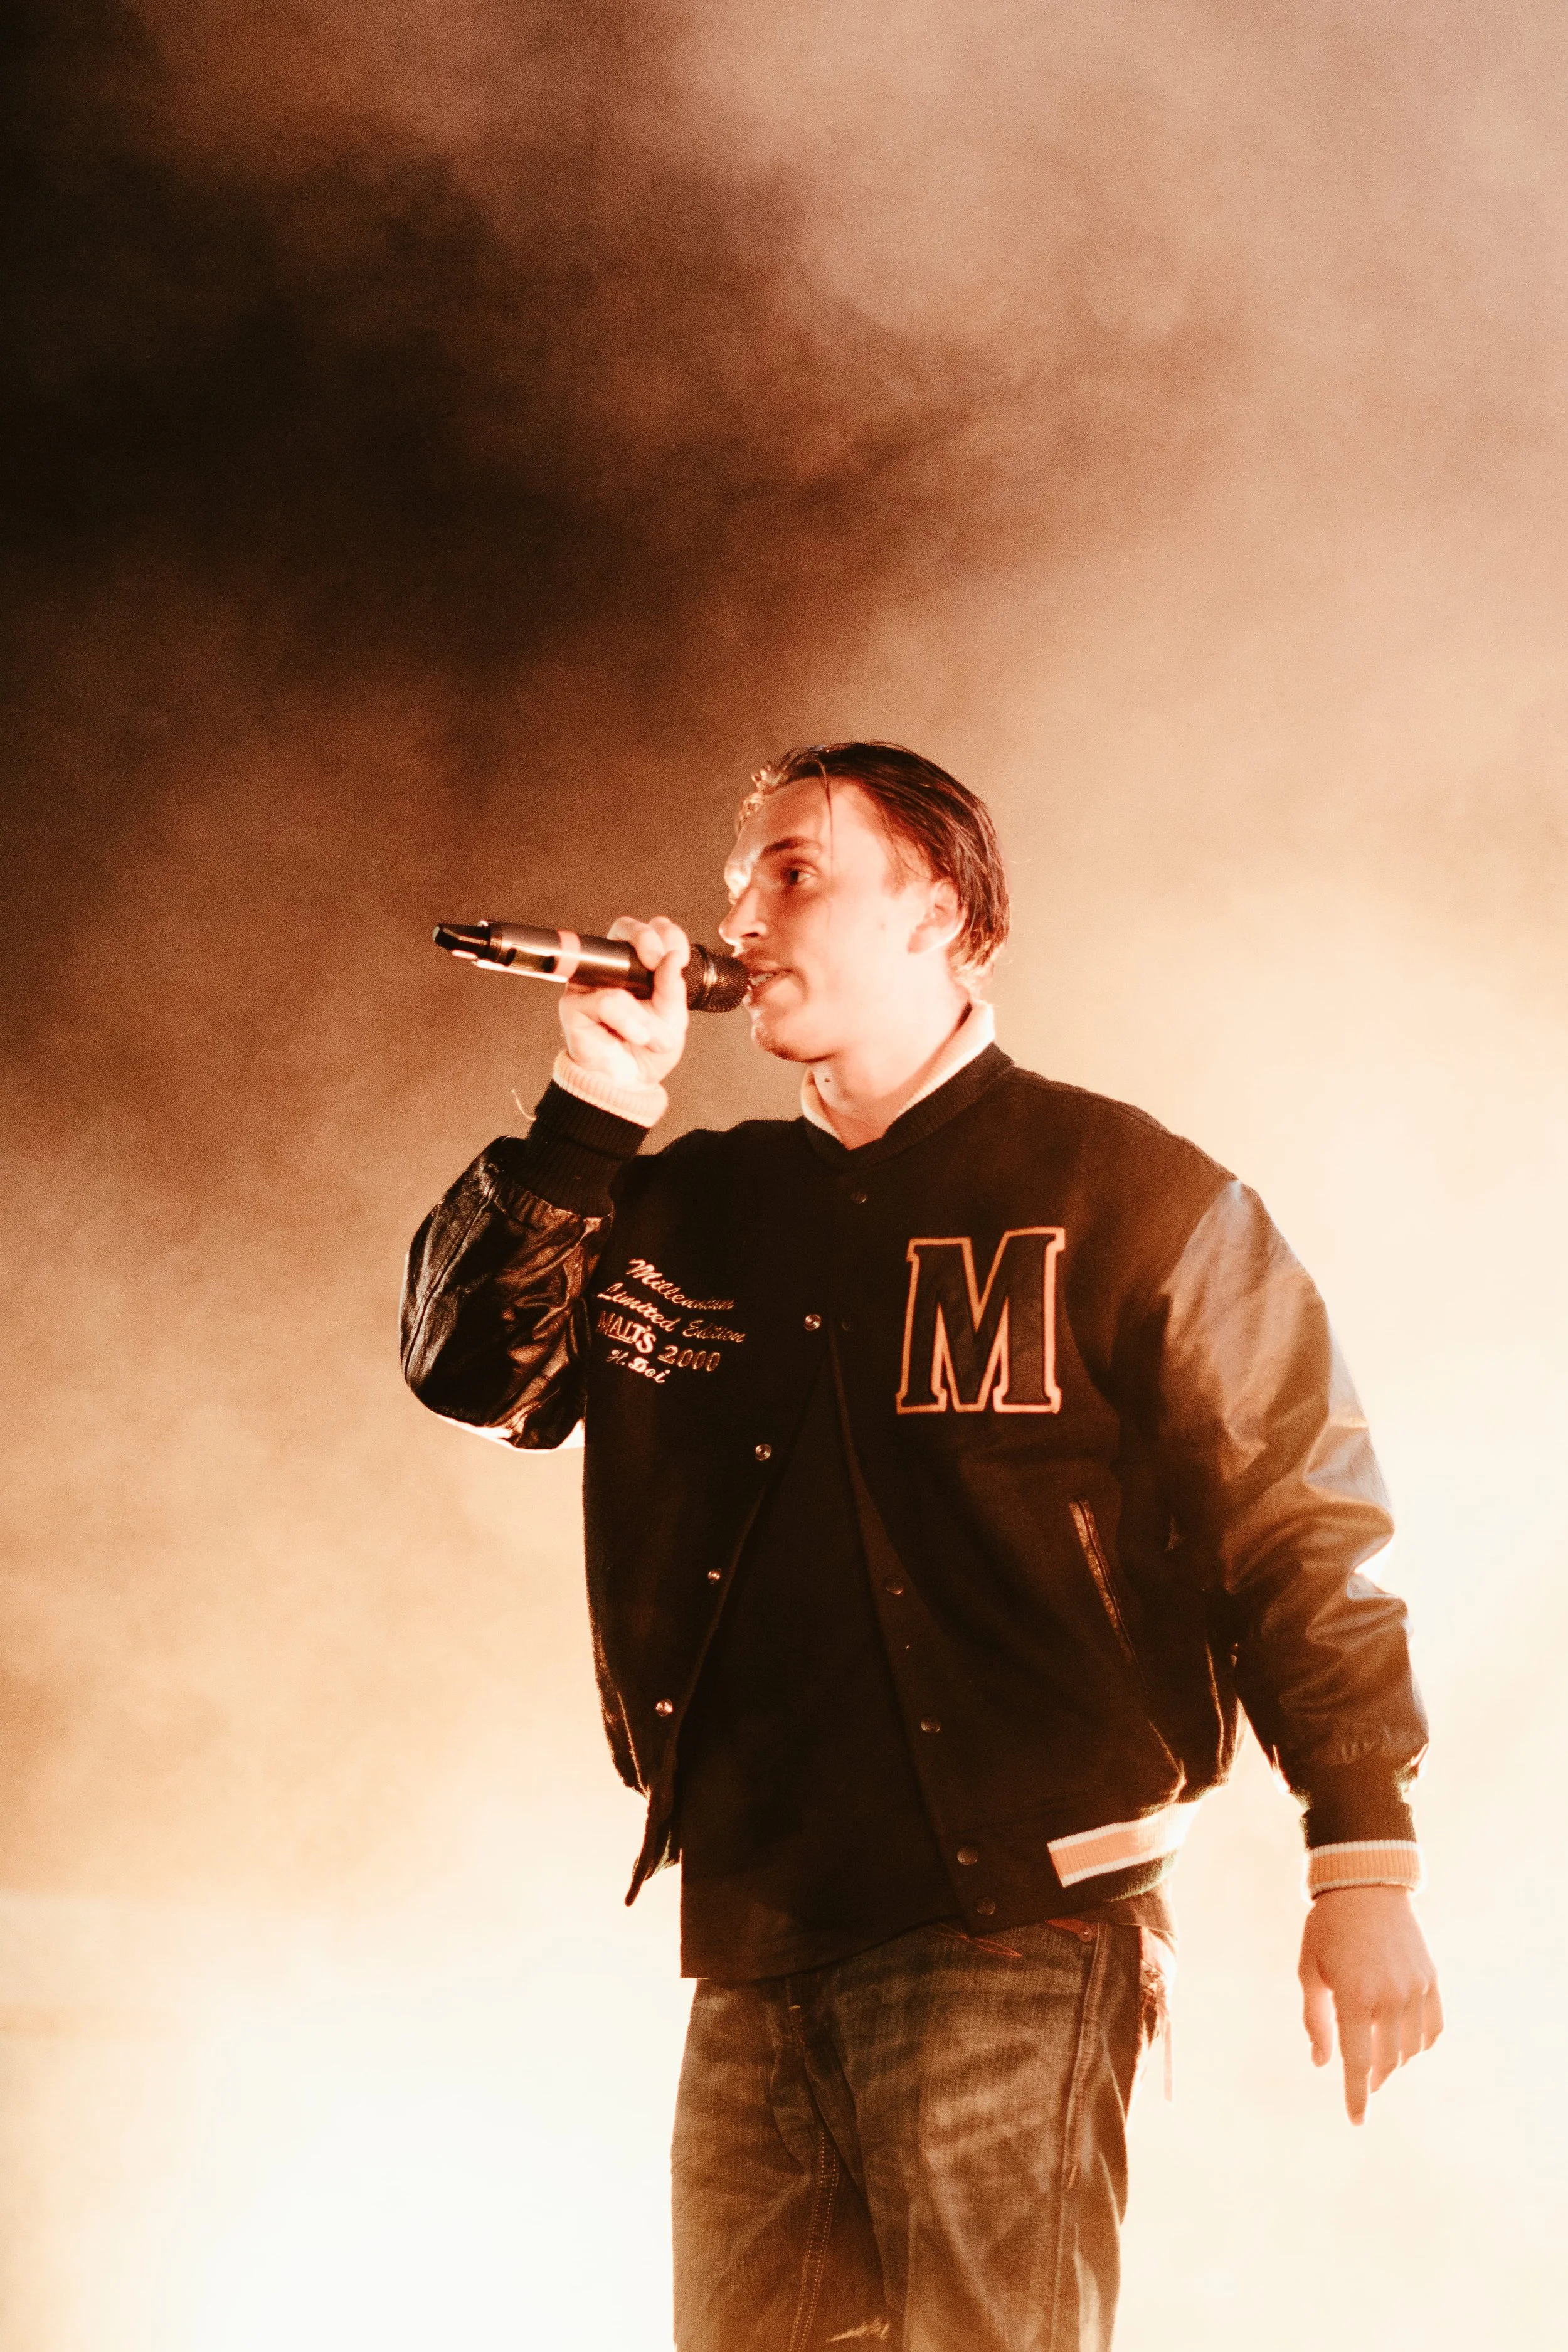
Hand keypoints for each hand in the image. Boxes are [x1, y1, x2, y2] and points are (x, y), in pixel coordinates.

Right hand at [557, 915, 690, 1090]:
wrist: (627, 1084)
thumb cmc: (646, 1050)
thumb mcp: (672, 1018)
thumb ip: (673, 987)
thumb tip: (674, 957)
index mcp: (639, 967)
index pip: (651, 932)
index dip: (666, 934)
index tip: (680, 956)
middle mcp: (612, 969)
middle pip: (624, 927)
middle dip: (647, 941)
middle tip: (657, 963)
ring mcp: (590, 982)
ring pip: (617, 969)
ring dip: (644, 1010)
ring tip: (651, 1036)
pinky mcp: (573, 1003)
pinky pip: (606, 1001)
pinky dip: (627, 1021)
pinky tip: (635, 1036)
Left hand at [1299, 1886, 1442, 2123]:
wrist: (1365, 1887)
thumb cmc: (1328, 1930)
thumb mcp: (1310, 1972)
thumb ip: (1316, 2022)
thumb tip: (1322, 2063)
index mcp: (1355, 1997)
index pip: (1358, 2063)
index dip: (1357, 2096)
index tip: (1356, 2120)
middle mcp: (1390, 1998)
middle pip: (1386, 2062)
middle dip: (1373, 2078)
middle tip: (1363, 2080)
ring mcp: (1415, 1990)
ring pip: (1410, 2049)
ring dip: (1394, 2060)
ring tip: (1378, 2050)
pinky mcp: (1431, 1981)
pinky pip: (1432, 2030)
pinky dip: (1419, 2043)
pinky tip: (1404, 2040)